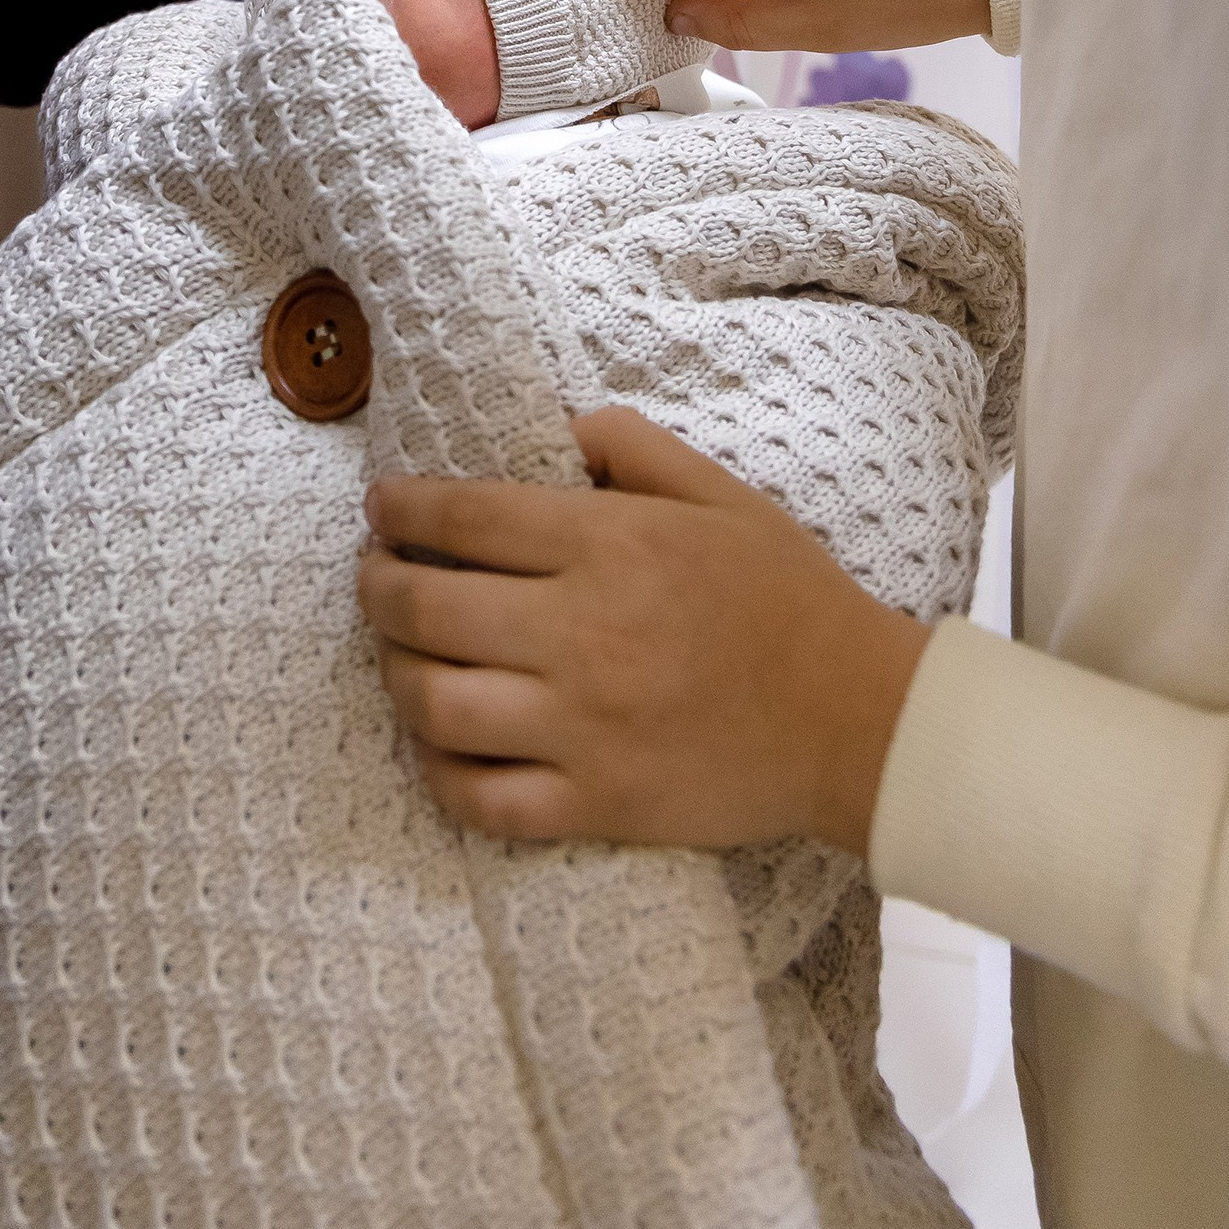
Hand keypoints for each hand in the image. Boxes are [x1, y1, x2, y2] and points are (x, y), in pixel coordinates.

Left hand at [358, 405, 928, 853]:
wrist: (855, 720)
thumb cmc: (785, 596)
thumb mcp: (718, 492)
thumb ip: (628, 445)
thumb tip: (553, 424)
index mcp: (610, 548)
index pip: (465, 519)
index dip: (402, 508)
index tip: (380, 505)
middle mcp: (582, 636)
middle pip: (426, 610)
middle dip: (377, 586)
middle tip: (373, 574)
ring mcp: (583, 729)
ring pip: (434, 706)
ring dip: (393, 673)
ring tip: (397, 654)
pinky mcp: (595, 804)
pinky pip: (480, 800)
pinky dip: (437, 773)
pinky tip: (435, 744)